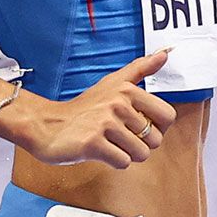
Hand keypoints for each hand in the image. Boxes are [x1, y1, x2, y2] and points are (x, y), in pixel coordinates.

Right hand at [0, 56, 176, 168]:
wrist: (48, 126)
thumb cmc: (84, 108)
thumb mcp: (112, 83)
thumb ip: (140, 68)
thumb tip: (165, 53)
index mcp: (127, 90)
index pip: (168, 116)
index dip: (157, 127)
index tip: (138, 125)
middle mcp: (118, 104)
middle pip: (155, 139)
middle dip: (140, 144)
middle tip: (119, 136)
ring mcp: (105, 123)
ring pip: (141, 154)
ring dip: (127, 154)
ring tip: (109, 143)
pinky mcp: (93, 143)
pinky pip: (123, 162)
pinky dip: (114, 162)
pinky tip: (100, 151)